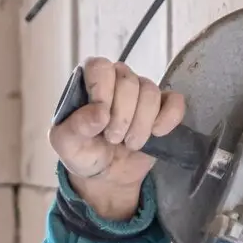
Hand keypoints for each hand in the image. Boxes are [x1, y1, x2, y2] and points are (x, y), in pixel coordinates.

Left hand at [50, 59, 186, 222]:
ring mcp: (141, 92)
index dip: (103, 91)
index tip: (102, 119)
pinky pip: (175, 101)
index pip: (100, 67)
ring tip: (130, 144)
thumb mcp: (67, 145)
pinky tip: (157, 133)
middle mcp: (116, 79)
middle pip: (128, 81)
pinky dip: (169, 118)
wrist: (106, 175)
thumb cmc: (84, 153)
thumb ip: (76, 127)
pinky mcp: (162, 107)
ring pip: (150, 92)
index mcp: (88, 80)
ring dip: (141, 124)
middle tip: (113, 139)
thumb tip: (100, 114)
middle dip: (123, 115)